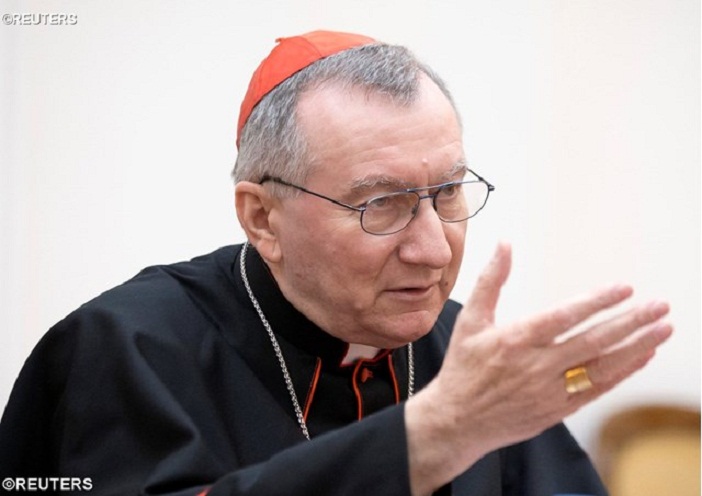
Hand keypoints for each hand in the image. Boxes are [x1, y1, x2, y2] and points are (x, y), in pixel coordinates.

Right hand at [405, 242, 671, 494]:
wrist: (457, 421)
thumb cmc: (463, 367)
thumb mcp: (470, 320)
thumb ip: (491, 281)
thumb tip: (505, 244)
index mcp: (515, 340)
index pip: (564, 316)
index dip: (597, 302)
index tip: (625, 288)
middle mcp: (536, 366)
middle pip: (593, 341)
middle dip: (630, 322)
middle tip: (660, 306)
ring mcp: (549, 391)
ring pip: (601, 366)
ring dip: (636, 347)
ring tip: (663, 329)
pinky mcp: (557, 410)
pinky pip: (597, 390)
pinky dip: (622, 372)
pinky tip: (641, 356)